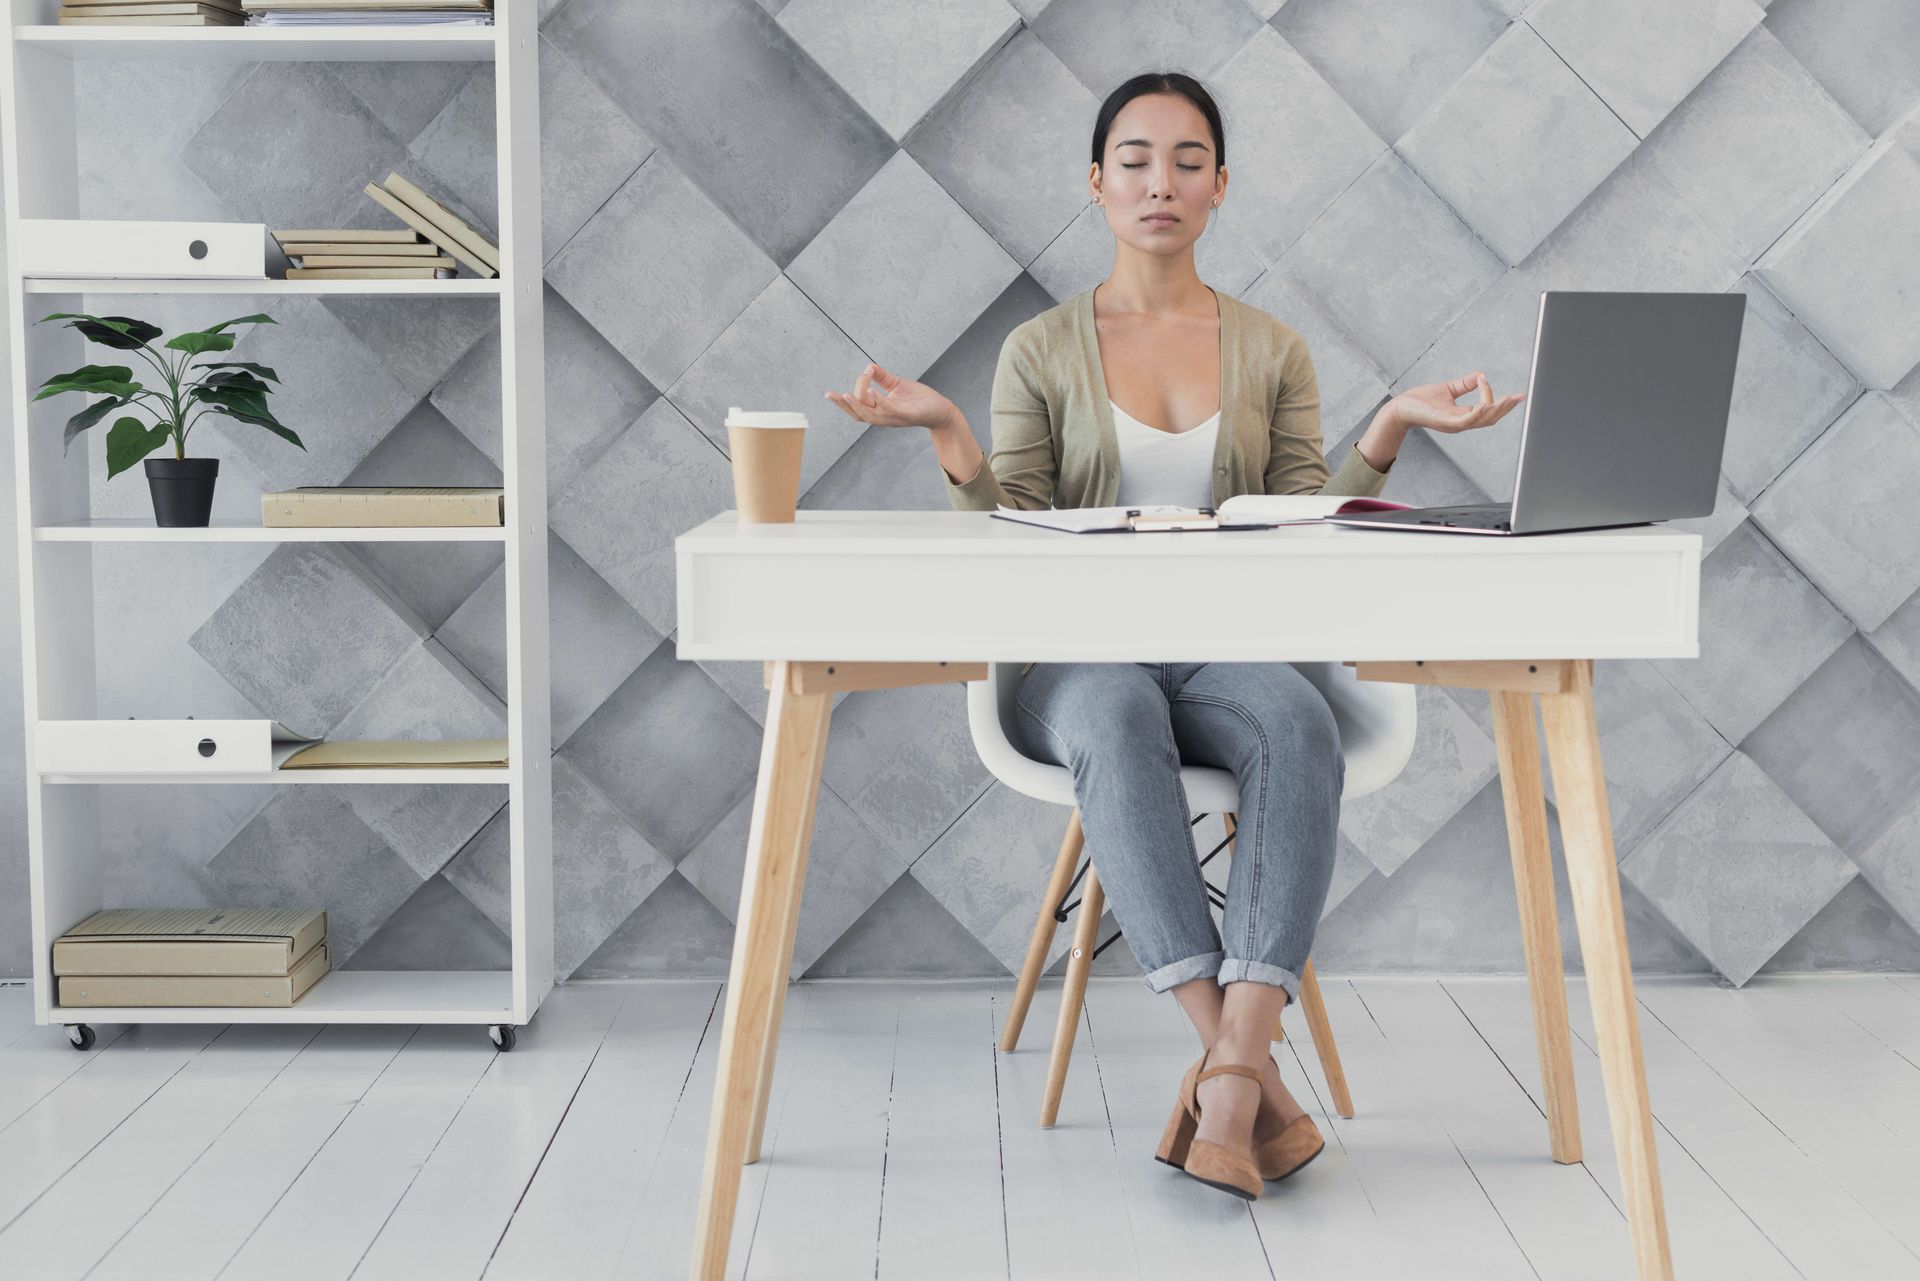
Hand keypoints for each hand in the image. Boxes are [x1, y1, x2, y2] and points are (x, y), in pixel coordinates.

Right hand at [824, 363, 958, 431]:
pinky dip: (879, 401)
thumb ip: (882, 377)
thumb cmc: (920, 400)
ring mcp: (893, 418)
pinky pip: (889, 410)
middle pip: (857, 413)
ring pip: (869, 416)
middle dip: (842, 405)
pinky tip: (873, 392)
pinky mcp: (905, 415)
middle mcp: (884, 416)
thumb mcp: (898, 384)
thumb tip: (868, 366)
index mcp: (880, 409)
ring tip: (845, 395)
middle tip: (828, 395)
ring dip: (856, 406)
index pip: (860, 401)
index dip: (858, 386)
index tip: (866, 370)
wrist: (942, 410)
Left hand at [1385, 371, 1522, 434]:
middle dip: (1506, 408)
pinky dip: (1478, 412)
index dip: (1503, 403)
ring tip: (1508, 399)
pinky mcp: (1444, 422)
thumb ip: (1464, 384)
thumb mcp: (1448, 389)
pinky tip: (1486, 403)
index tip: (1506, 387)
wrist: (1399, 407)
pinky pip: (1465, 420)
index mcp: (1463, 416)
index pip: (1489, 412)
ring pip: (1481, 420)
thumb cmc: (1420, 400)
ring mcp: (1453, 424)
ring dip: (1496, 409)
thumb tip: (1481, 374)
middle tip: (1519, 397)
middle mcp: (1461, 423)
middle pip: (1490, 419)